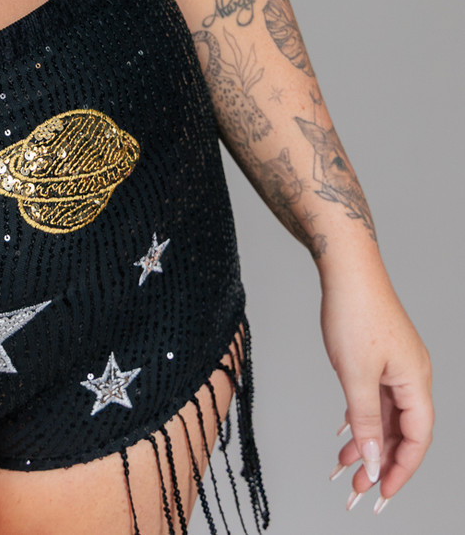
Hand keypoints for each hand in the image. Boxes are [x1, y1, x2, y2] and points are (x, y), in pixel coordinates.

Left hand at [322, 263, 433, 510]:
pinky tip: (346, 433)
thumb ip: (366, 421)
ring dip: (367, 442)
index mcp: (416, 382)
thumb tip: (373, 460)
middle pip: (403, 432)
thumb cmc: (355, 312)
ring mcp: (397, 366)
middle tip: (356, 488)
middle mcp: (412, 376)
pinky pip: (376, 398)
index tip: (380, 492)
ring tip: (344, 466)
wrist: (347, 268)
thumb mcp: (356, 375)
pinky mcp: (381, 357)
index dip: (400, 470)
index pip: (417, 439)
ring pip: (386, 416)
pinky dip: (361, 418)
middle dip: (380, 462)